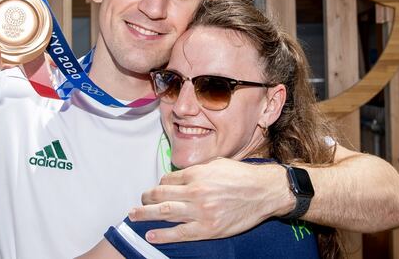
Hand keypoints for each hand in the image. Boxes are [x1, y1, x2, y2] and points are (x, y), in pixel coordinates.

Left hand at [129, 158, 291, 242]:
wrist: (264, 191)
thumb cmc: (242, 175)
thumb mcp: (217, 163)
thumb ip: (198, 170)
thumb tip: (179, 176)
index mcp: (197, 174)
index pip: (168, 180)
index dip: (159, 185)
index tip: (156, 189)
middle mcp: (196, 191)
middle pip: (161, 195)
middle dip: (146, 199)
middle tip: (138, 202)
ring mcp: (201, 211)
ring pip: (166, 213)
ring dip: (146, 214)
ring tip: (134, 215)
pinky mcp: (209, 228)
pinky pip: (181, 233)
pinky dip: (163, 235)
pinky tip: (151, 235)